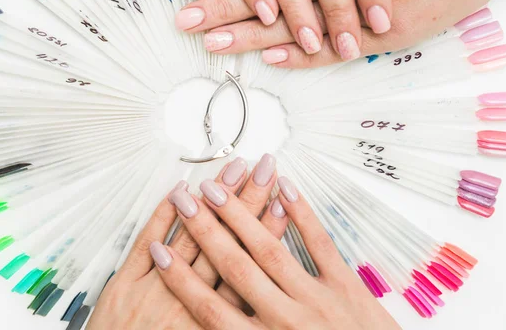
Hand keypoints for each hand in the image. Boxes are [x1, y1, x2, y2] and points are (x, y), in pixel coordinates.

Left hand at [87, 154, 284, 328]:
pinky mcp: (127, 282)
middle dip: (248, 202)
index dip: (266, 233)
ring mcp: (156, 288)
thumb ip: (226, 320)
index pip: (247, 267)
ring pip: (192, 237)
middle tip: (263, 172)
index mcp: (211, 320)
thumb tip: (254, 296)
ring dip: (213, 201)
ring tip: (231, 173)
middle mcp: (189, 301)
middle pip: (226, 243)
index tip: (282, 205)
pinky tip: (179, 191)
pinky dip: (163, 215)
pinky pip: (147, 240)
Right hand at [152, 176, 400, 328]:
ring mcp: (318, 299)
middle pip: (235, 269)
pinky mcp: (347, 287)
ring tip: (218, 189)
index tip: (158, 252)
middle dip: (206, 232)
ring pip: (270, 251)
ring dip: (242, 217)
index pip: (210, 309)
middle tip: (185, 201)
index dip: (181, 279)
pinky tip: (285, 189)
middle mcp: (286, 320)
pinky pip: (320, 245)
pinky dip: (302, 216)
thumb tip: (212, 322)